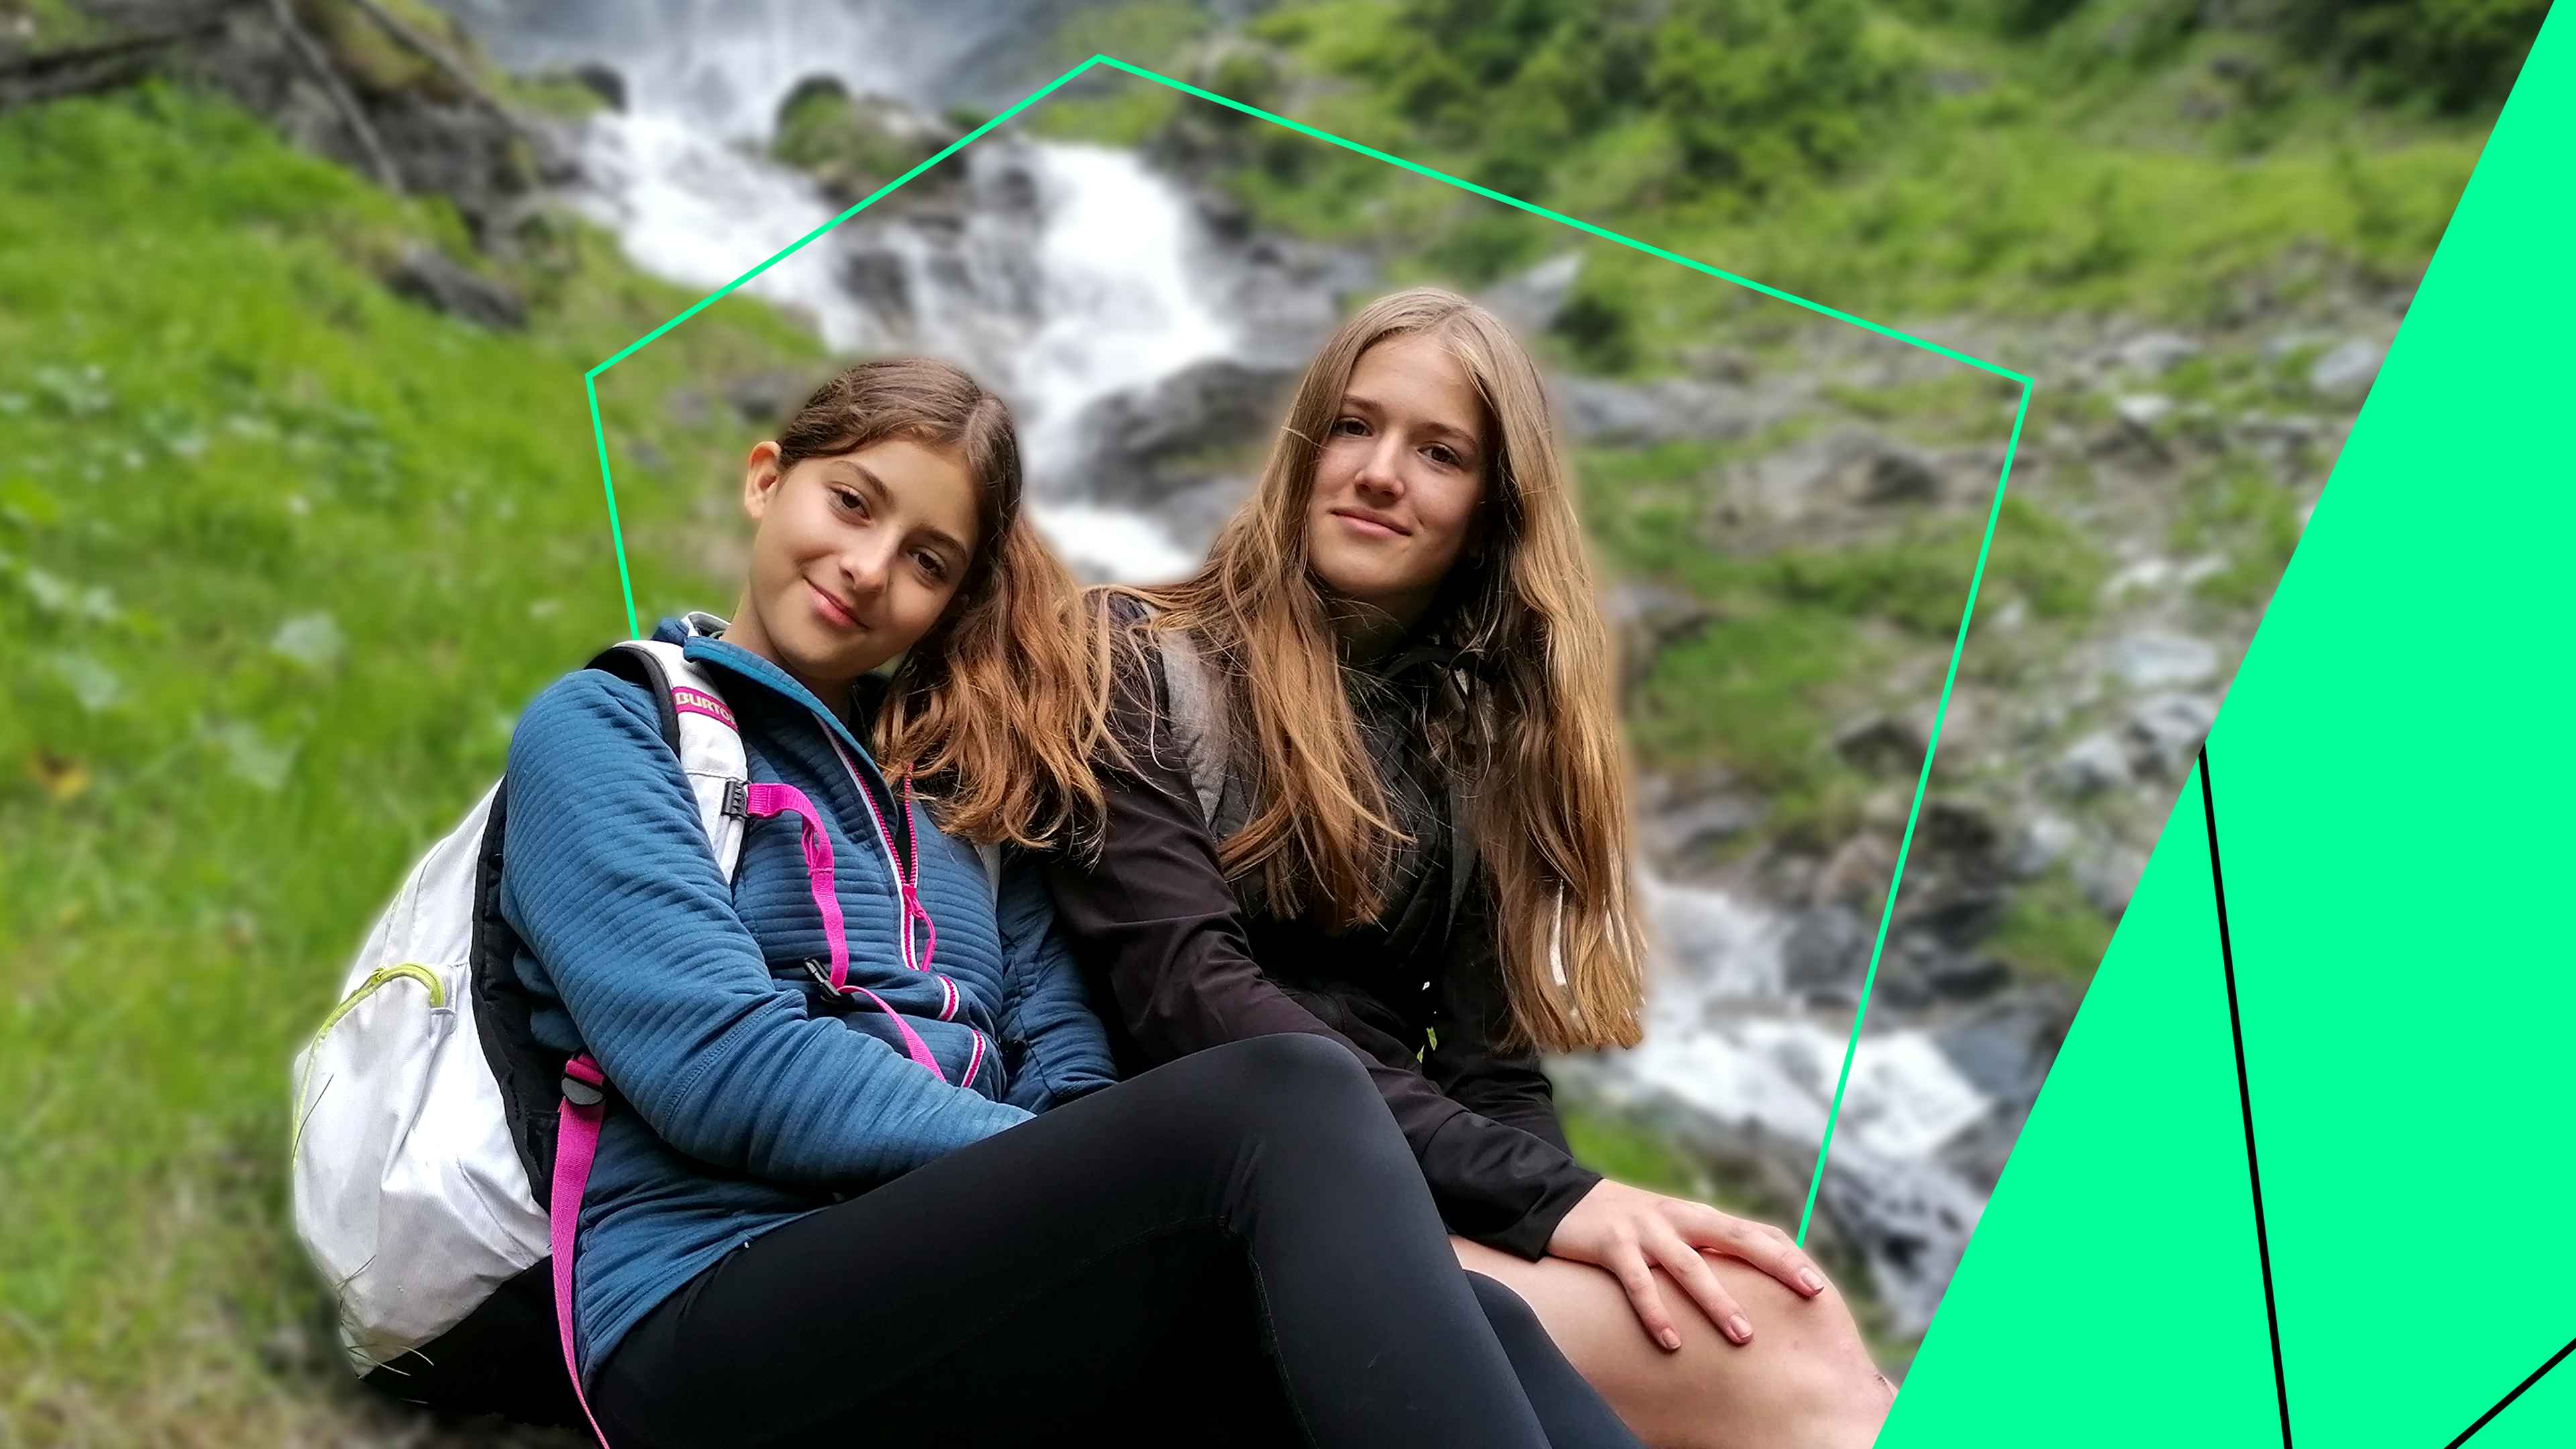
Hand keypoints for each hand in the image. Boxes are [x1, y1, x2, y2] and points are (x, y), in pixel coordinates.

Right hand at [1544, 1179, 1827, 1351]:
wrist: (1558, 1197)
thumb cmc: (1623, 1223)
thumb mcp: (1667, 1228)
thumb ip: (1701, 1248)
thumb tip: (1744, 1283)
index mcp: (1696, 1216)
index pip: (1752, 1231)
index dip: (1786, 1254)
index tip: (1816, 1283)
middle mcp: (1678, 1218)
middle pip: (1737, 1238)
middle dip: (1777, 1264)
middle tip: (1809, 1291)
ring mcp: (1645, 1230)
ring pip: (1691, 1267)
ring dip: (1719, 1302)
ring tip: (1743, 1335)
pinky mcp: (1612, 1243)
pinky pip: (1638, 1282)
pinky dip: (1655, 1312)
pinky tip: (1670, 1340)